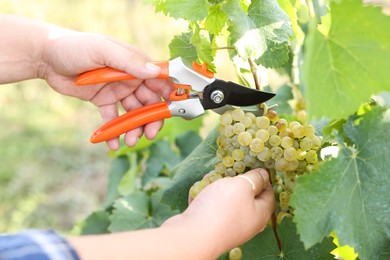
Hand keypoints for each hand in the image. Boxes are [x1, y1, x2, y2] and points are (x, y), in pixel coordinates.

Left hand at [39, 29, 172, 149]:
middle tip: (149, 135)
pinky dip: (114, 131)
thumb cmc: (74, 47)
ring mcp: (117, 90)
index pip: (158, 81)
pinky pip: (113, 118)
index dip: (168, 97)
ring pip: (133, 113)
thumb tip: (155, 72)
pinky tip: (113, 144)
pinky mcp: (103, 101)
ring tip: (130, 141)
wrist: (45, 58)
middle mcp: (130, 78)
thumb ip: (128, 62)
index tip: (173, 113)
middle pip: (149, 101)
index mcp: (134, 63)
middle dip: (151, 119)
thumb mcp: (102, 50)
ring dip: (134, 128)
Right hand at [162, 168, 274, 255]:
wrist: (192, 236)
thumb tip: (264, 175)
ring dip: (219, 188)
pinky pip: (211, 208)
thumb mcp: (242, 186)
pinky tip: (199, 188)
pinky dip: (206, 197)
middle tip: (229, 170)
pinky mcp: (210, 228)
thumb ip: (255, 179)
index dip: (263, 178)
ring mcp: (227, 227)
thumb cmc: (222, 209)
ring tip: (211, 177)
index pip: (269, 194)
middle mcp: (247, 224)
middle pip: (246, 198)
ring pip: (227, 202)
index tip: (252, 166)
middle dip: (237, 182)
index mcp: (260, 215)